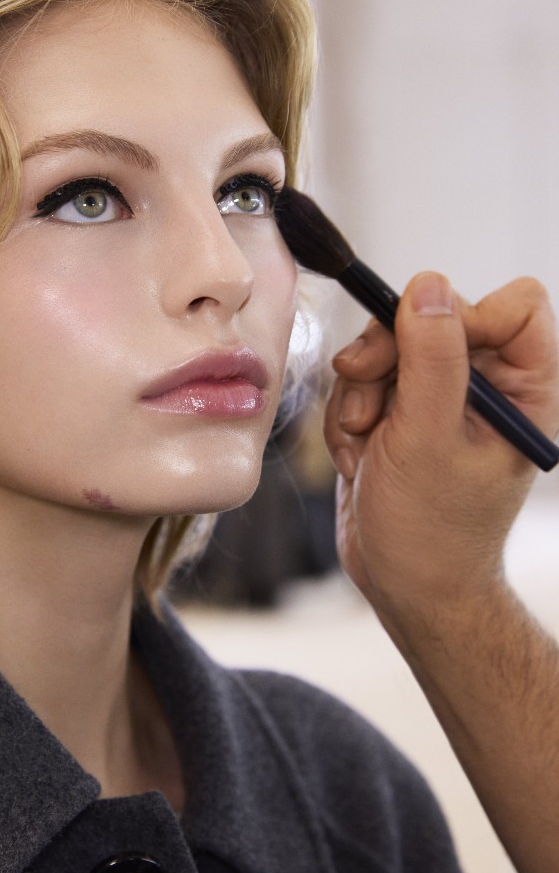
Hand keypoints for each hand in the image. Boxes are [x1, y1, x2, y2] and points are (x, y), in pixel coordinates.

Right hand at [323, 272, 558, 612]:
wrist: (405, 587)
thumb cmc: (433, 533)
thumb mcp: (428, 439)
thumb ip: (431, 359)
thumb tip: (430, 286)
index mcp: (524, 392)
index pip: (514, 307)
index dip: (463, 315)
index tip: (419, 349)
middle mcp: (488, 388)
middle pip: (435, 318)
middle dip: (389, 359)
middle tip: (367, 399)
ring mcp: (442, 399)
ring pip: (389, 347)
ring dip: (361, 393)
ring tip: (364, 443)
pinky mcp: (402, 412)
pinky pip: (364, 380)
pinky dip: (348, 414)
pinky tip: (358, 455)